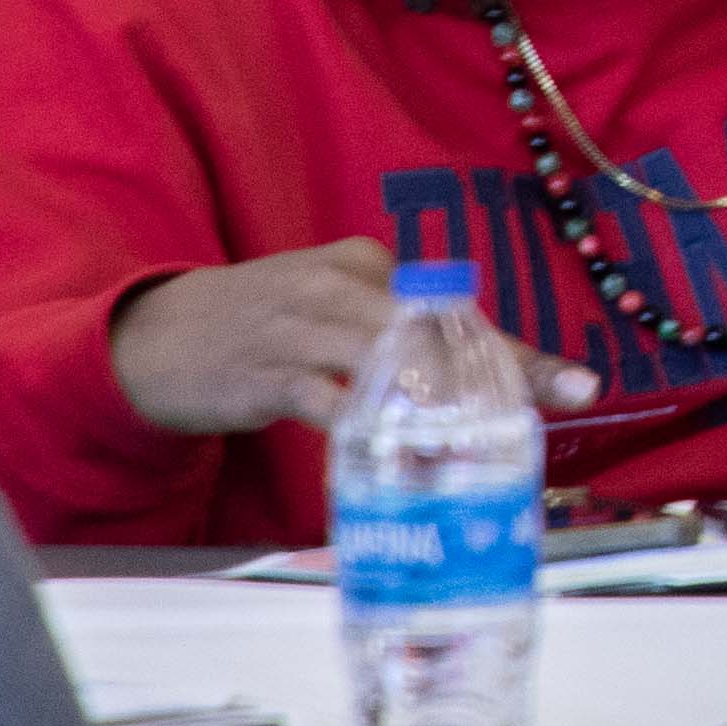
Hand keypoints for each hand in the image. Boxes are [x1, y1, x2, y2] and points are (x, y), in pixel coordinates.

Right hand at [113, 238, 600, 435]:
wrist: (151, 335)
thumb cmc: (259, 329)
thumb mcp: (329, 311)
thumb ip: (391, 338)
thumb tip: (471, 390)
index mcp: (364, 265)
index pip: (455, 312)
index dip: (517, 353)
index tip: (575, 385)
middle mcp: (338, 286)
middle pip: (437, 333)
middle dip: (500, 376)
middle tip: (550, 410)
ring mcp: (301, 328)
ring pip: (391, 363)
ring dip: (443, 406)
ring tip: (488, 443)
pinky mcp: (265, 373)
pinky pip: (329, 403)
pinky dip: (368, 430)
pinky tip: (399, 460)